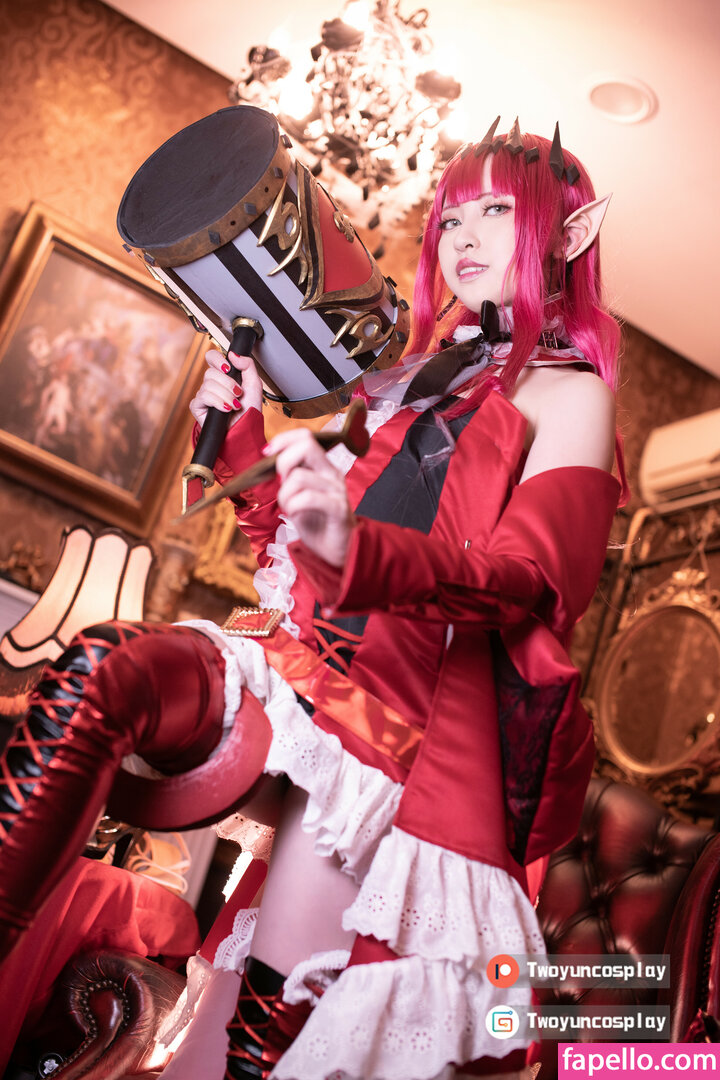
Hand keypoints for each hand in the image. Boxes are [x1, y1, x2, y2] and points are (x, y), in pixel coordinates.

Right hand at [189, 347, 263, 427]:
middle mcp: (212, 384)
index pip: (211, 357)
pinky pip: (204, 397)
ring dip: (226, 395)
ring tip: (234, 405)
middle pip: (210, 372)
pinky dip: (218, 402)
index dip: (217, 359)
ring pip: (208, 385)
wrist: (245, 429)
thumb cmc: (249, 410)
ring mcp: (204, 395)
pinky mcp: (198, 406)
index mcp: (223, 376)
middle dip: (228, 384)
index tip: (228, 368)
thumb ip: (247, 366)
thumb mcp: (254, 385)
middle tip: (238, 393)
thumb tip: (233, 354)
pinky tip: (225, 409)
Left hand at [267, 427, 353, 568]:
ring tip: (289, 508)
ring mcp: (337, 490)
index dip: (283, 440)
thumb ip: (291, 475)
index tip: (267, 453)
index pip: (305, 436)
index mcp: (323, 467)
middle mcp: (332, 473)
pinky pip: (307, 498)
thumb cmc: (317, 522)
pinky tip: (295, 515)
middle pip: (306, 446)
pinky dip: (293, 507)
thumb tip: (272, 458)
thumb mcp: (299, 494)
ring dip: (284, 495)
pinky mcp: (338, 508)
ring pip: (299, 477)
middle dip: (283, 463)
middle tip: (283, 485)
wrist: (339, 550)